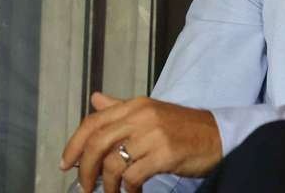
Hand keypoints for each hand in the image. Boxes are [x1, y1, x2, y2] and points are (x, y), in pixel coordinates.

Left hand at [61, 92, 222, 192]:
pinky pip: (133, 176)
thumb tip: (95, 100)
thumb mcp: (151, 111)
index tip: (67, 163)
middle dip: (85, 168)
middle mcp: (142, 116)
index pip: (94, 122)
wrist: (217, 135)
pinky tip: (133, 192)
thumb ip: (120, 107)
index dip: (74, 144)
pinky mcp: (164, 154)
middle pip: (97, 142)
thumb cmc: (184, 127)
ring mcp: (154, 135)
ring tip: (112, 192)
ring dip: (107, 184)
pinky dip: (128, 189)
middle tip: (84, 185)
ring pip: (113, 163)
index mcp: (136, 105)